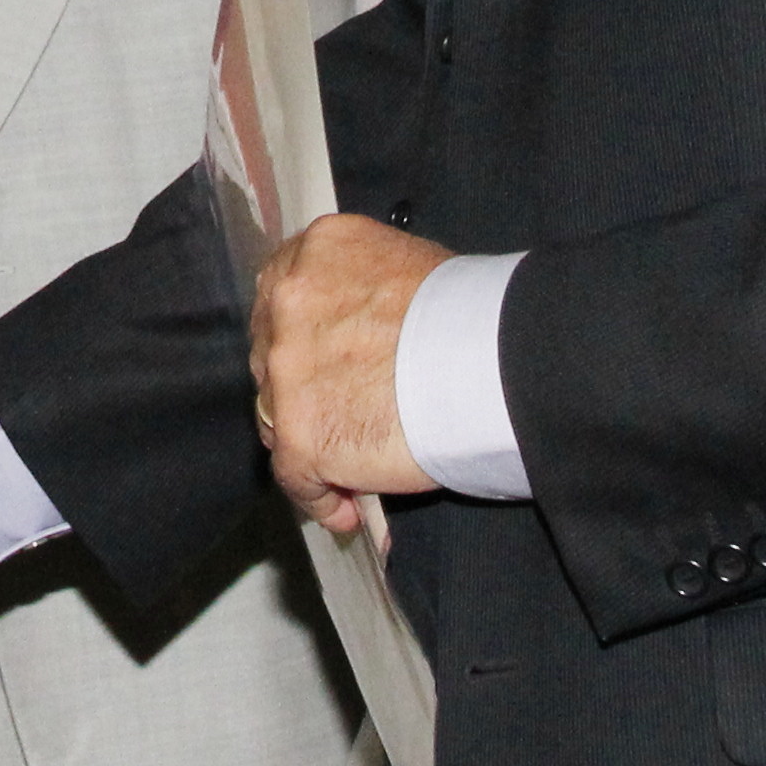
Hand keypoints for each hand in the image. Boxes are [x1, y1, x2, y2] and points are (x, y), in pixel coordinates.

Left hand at [256, 213, 447, 535]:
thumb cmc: (470, 313)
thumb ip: (358, 293)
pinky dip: (320, 497)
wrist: (493, 358)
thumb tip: (358, 334)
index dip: (298, 341)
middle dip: (298, 391)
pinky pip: (296, 477)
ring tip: (345, 470)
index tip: (316, 367)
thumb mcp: (403, 267)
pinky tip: (346, 510)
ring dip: (307, 443)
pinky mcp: (301, 434)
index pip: (280, 302)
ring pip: (276, 417)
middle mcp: (286, 305)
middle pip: (272, 360)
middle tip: (335, 417)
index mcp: (313, 254)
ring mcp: (287, 372)